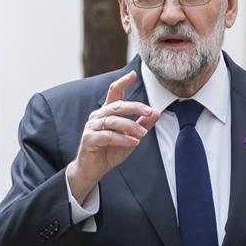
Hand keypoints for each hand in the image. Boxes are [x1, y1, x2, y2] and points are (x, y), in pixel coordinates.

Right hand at [66, 70, 159, 202]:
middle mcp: (98, 116)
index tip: (133, 74)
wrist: (93, 170)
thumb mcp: (130, 138)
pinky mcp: (89, 139)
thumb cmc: (109, 152)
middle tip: (149, 111)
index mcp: (107, 112)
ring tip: (143, 134)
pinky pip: (108, 136)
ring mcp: (91, 127)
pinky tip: (133, 142)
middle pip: (117, 105)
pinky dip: (122, 138)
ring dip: (131, 126)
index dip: (122, 82)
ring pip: (113, 121)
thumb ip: (142, 125)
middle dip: (135, 107)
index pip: (114, 93)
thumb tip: (156, 112)